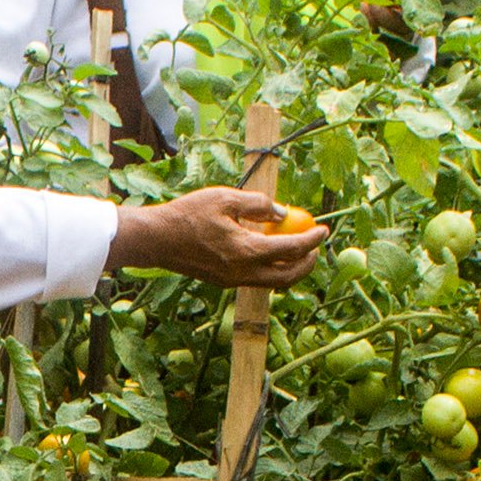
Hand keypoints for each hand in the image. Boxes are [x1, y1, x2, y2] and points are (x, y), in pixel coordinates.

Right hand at [108, 186, 327, 288]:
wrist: (156, 240)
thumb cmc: (188, 214)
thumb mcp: (225, 198)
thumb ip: (258, 205)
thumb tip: (283, 213)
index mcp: (246, 251)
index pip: (291, 249)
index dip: (312, 240)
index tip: (323, 229)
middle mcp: (243, 272)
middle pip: (288, 277)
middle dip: (307, 263)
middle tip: (314, 246)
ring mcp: (233, 280)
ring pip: (273, 283)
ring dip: (290, 269)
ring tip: (297, 251)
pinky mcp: (224, 281)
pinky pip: (257, 279)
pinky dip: (271, 269)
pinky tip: (269, 252)